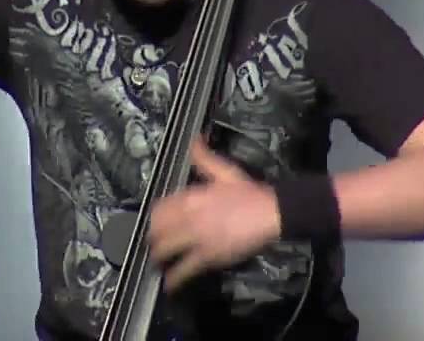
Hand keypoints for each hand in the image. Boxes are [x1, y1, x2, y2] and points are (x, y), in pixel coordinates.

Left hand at [147, 138, 280, 291]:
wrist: (271, 212)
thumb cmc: (249, 192)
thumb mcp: (224, 171)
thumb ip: (203, 157)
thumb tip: (194, 139)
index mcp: (190, 197)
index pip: (159, 209)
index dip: (154, 218)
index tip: (155, 223)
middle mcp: (188, 217)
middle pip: (157, 231)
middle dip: (152, 238)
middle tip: (154, 244)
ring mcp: (196, 239)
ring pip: (165, 250)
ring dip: (158, 257)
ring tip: (158, 263)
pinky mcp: (208, 257)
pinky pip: (184, 270)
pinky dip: (174, 279)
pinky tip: (170, 285)